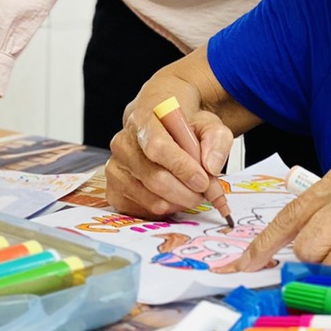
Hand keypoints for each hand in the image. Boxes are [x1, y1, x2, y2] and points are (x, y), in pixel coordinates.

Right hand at [106, 82, 235, 218]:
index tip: (204, 180)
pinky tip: (174, 197)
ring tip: (191, 192)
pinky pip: (143, 211)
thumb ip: (217, 140)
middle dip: (186, 192)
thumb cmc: (181, 128)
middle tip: (205, 192)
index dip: (182, 167)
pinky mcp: (113, 190)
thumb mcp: (207, 123)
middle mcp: (122, 143)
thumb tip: (211, 166)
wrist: (160, 129)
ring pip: (151, 198)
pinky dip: (165, 209)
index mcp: (143, 119)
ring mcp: (115, 168)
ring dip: (179, 202)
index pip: (158, 146)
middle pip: (154, 178)